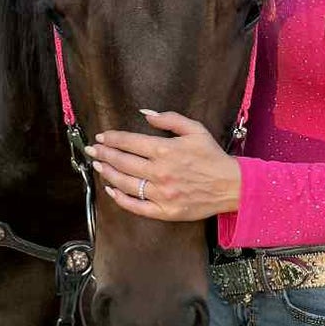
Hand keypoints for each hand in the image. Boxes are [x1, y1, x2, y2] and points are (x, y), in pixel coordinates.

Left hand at [87, 110, 241, 221]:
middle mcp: (160, 172)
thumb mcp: (195, 130)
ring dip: (108, 173)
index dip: (112, 139)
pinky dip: (120, 199)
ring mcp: (161, 194)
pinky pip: (136, 206)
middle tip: (92, 150)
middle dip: (104, 154)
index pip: (130, 142)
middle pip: (123, 162)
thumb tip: (145, 114)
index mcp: (166, 150)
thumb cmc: (212, 156)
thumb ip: (169, 119)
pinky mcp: (165, 211)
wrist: (231, 186)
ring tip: (98, 166)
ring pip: (125, 183)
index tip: (101, 137)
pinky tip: (111, 190)